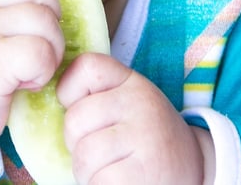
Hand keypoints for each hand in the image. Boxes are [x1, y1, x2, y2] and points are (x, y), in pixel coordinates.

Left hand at [58, 53, 214, 184]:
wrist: (194, 169)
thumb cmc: (145, 137)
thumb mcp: (128, 104)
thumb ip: (97, 95)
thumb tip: (46, 96)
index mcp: (133, 82)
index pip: (86, 67)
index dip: (70, 91)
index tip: (83, 110)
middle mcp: (141, 103)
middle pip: (75, 119)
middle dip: (77, 142)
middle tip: (100, 151)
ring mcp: (144, 138)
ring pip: (83, 154)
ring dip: (87, 171)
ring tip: (110, 168)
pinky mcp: (143, 173)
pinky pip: (98, 180)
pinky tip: (118, 181)